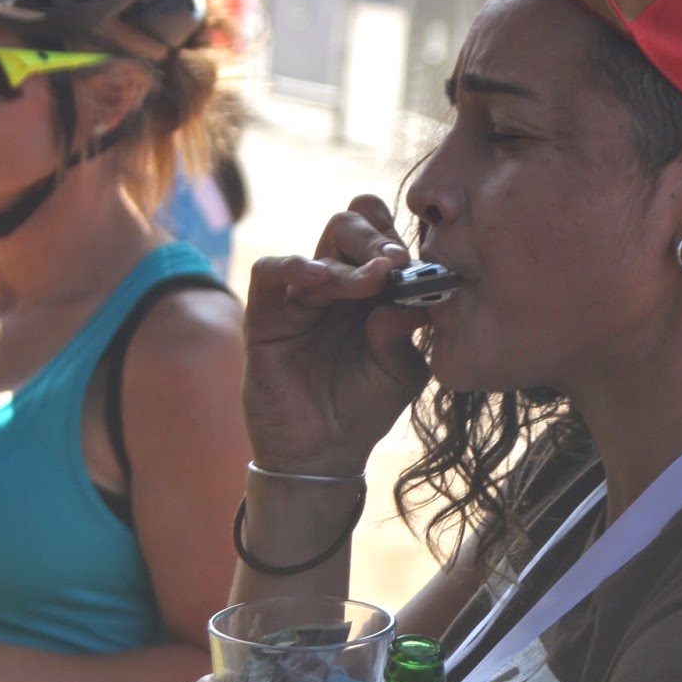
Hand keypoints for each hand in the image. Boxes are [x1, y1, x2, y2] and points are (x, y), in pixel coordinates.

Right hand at [243, 196, 432, 472]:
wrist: (323, 454)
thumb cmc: (364, 409)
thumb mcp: (400, 373)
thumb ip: (405, 335)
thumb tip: (409, 304)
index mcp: (372, 292)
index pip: (381, 238)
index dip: (396, 239)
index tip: (414, 263)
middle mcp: (336, 286)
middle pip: (348, 227)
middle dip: (374, 238)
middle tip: (393, 262)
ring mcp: (301, 299)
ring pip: (319, 250)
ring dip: (348, 260)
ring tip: (372, 279)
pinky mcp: (267, 317)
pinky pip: (269, 274)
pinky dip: (291, 266)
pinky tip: (317, 277)